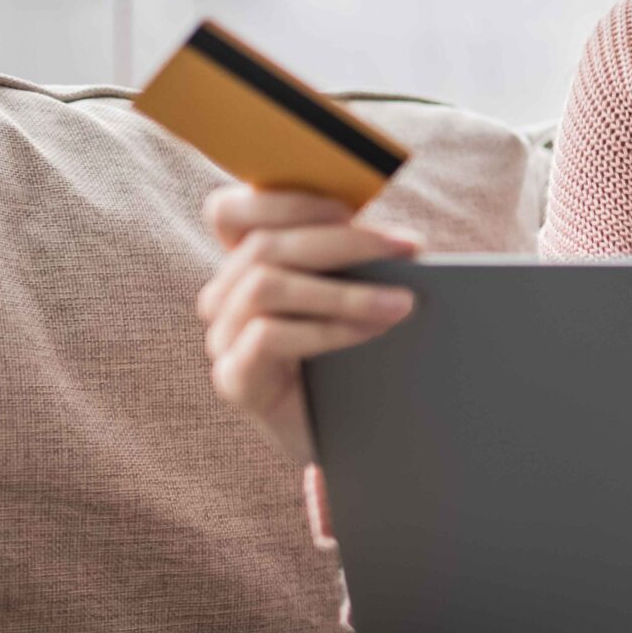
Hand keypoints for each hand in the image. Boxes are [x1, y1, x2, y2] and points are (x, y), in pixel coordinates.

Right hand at [196, 185, 422, 465]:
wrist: (351, 432)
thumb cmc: (356, 352)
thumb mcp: (354, 295)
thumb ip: (357, 260)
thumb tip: (405, 242)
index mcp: (246, 263)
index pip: (230, 211)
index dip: (282, 200)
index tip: (350, 208)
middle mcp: (224, 296)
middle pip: (265, 245)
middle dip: (345, 241)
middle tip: (408, 249)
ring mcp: (222, 338)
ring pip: (266, 286)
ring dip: (343, 290)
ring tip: (402, 301)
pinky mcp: (234, 379)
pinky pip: (269, 337)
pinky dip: (328, 329)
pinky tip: (372, 331)